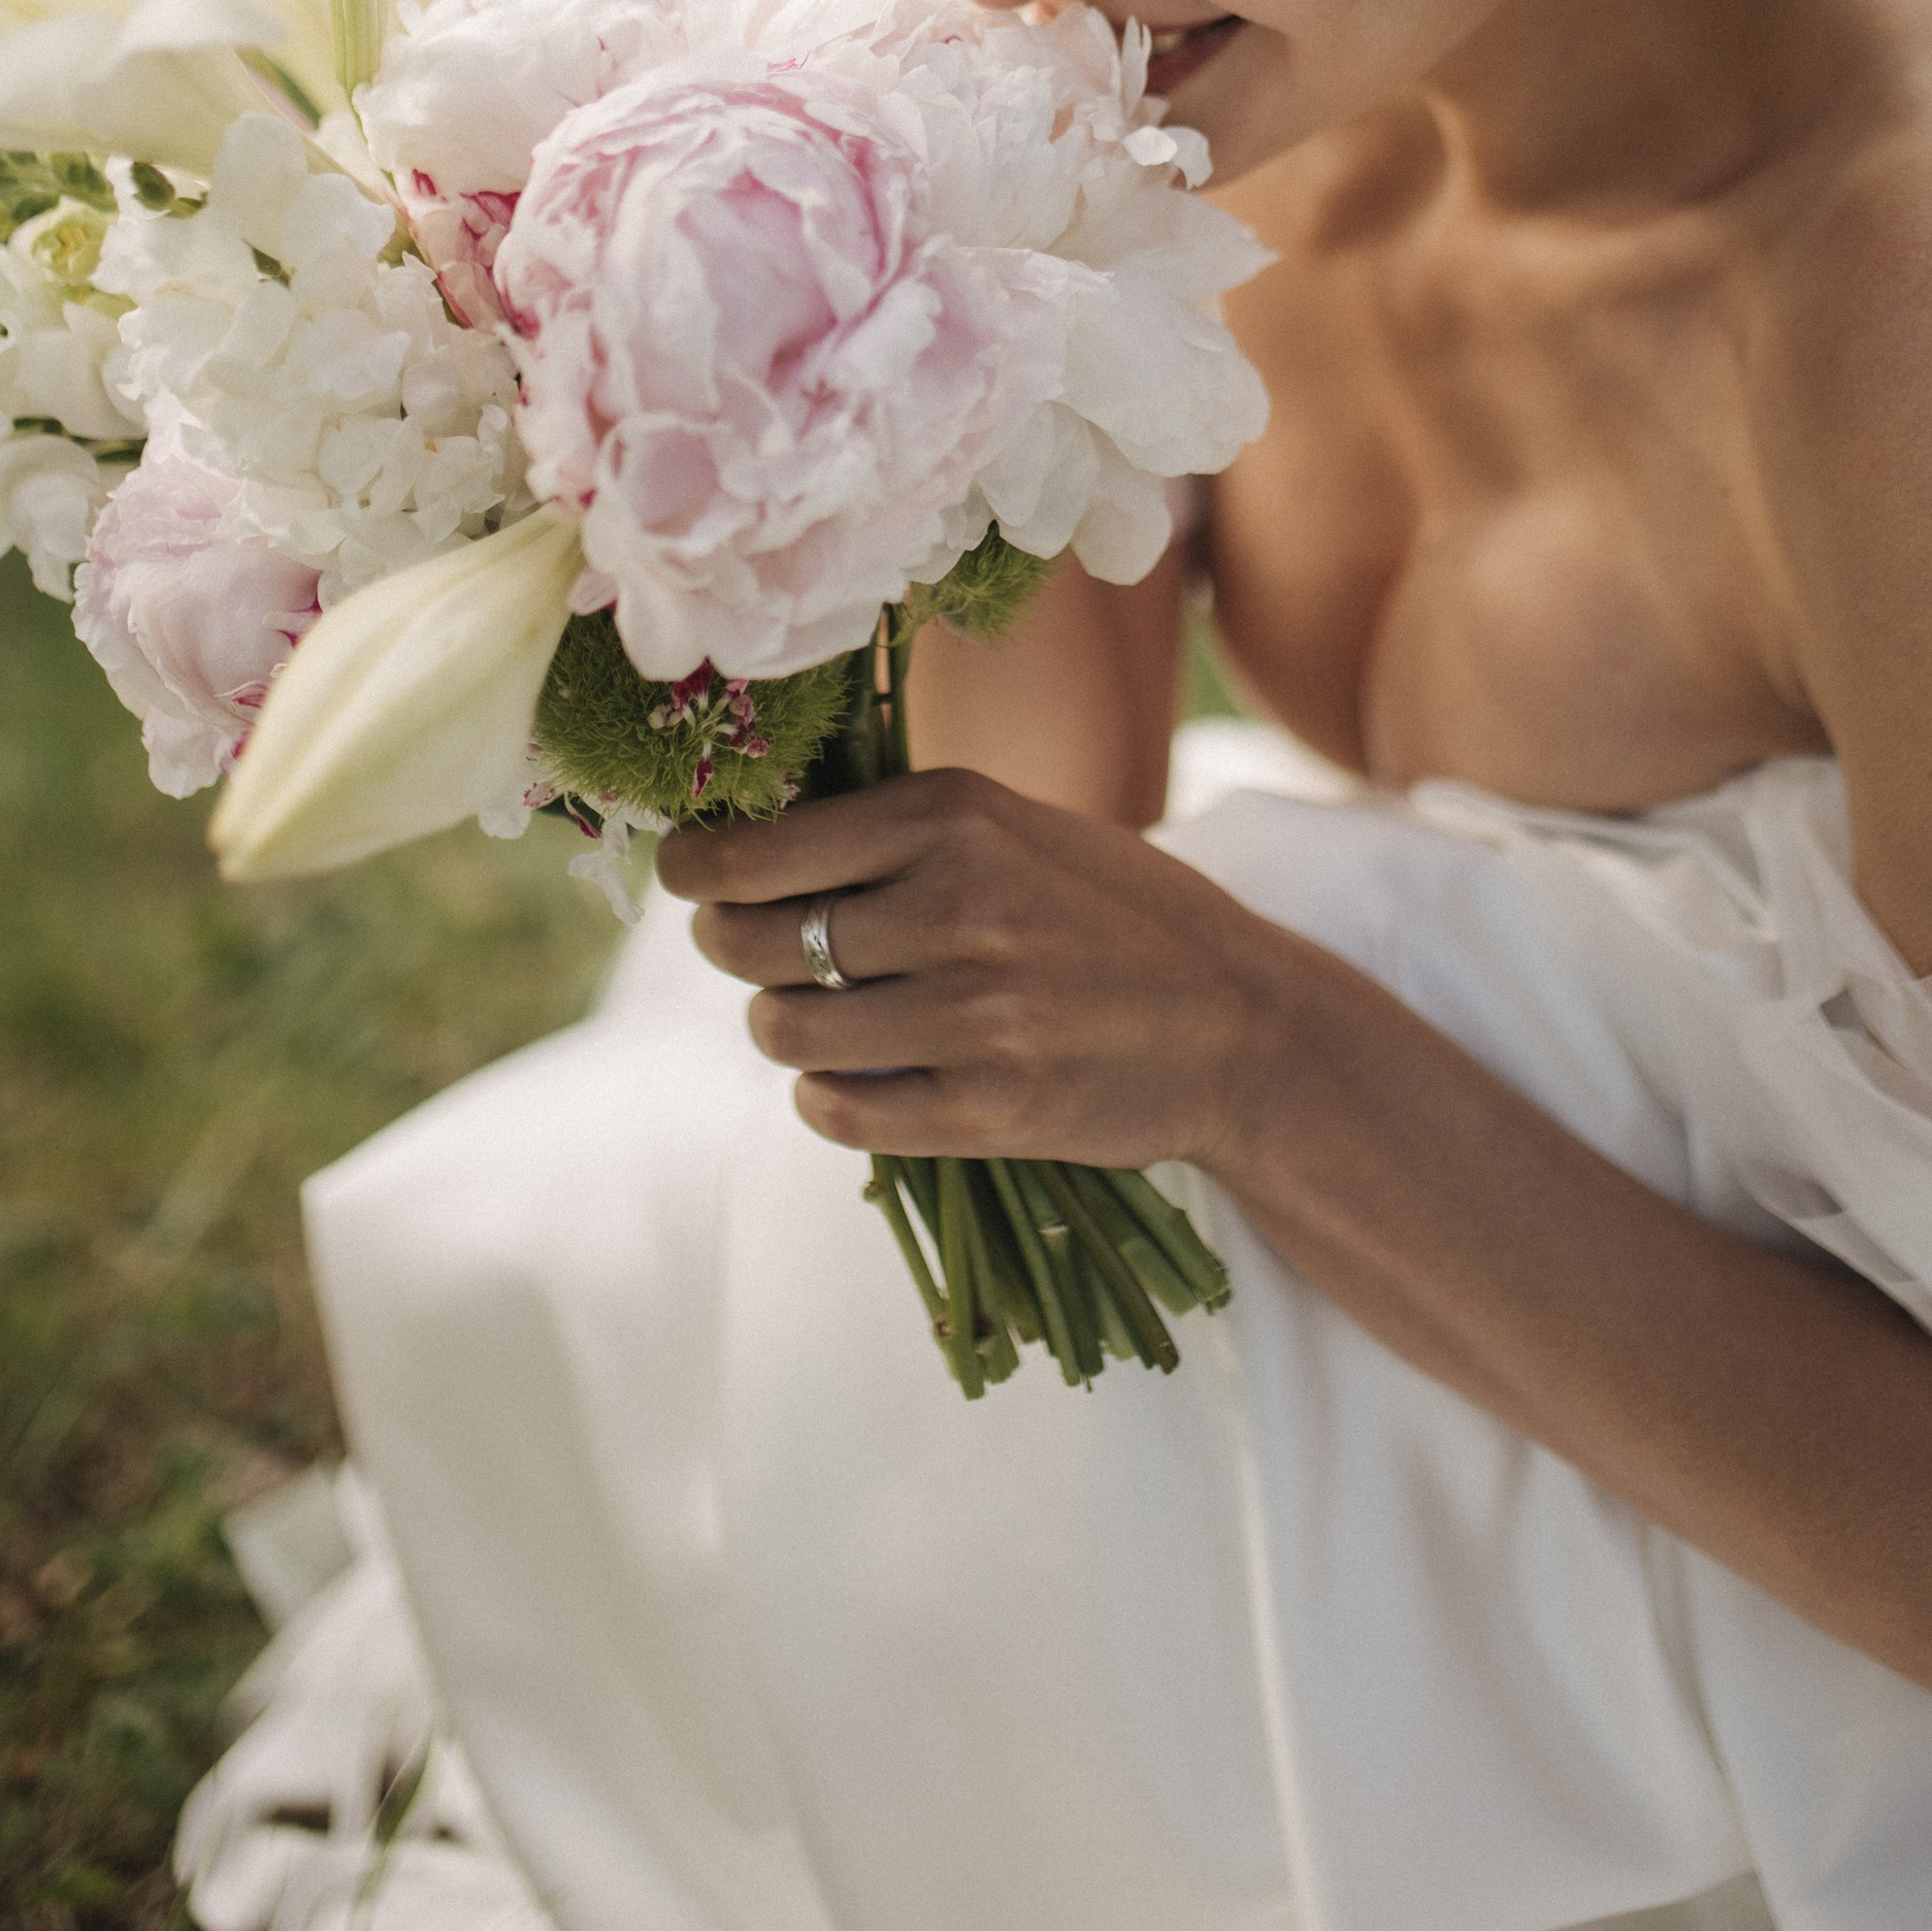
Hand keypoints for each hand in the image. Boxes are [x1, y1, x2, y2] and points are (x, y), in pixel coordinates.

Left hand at [657, 766, 1291, 1172]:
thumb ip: (902, 830)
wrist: (1240, 1025)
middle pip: (754, 942)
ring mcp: (972, 1015)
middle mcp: (955, 907)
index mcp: (953, 818)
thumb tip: (751, 836)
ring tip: (815, 1017)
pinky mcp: (987, 1110)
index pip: (758, 851)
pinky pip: (837, 1112)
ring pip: (785, 1033)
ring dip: (781, 1029)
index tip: (690, 874)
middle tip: (750, 950)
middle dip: (731, 949)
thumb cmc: (1117, 912)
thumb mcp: (1018, 826)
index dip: (698, 869)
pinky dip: (824, 1098)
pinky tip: (854, 1079)